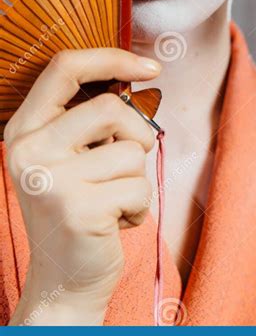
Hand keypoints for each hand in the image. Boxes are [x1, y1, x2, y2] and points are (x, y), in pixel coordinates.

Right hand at [4, 48, 160, 324]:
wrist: (64, 278)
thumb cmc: (79, 206)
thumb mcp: (71, 154)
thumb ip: (89, 118)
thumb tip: (140, 71)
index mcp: (24, 129)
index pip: (64, 67)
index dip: (111, 57)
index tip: (150, 66)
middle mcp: (28, 151)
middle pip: (109, 107)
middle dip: (136, 134)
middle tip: (128, 163)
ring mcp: (51, 180)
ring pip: (130, 151)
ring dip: (135, 177)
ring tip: (112, 200)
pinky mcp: (79, 210)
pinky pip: (139, 187)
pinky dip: (139, 206)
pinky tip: (115, 222)